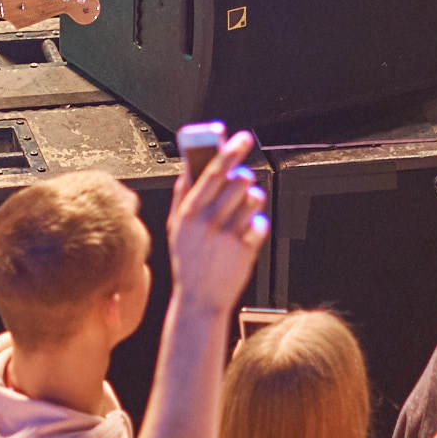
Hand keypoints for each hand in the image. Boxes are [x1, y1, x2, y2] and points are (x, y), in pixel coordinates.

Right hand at [166, 131, 268, 313]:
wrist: (200, 299)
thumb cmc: (189, 261)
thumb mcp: (175, 228)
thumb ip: (182, 196)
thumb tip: (189, 167)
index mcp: (189, 212)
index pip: (211, 172)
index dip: (227, 151)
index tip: (238, 138)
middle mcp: (209, 221)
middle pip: (237, 182)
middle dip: (243, 175)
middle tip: (243, 176)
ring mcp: (229, 235)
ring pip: (253, 199)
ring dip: (252, 199)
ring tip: (243, 209)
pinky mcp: (246, 249)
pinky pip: (261, 223)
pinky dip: (257, 225)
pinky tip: (245, 232)